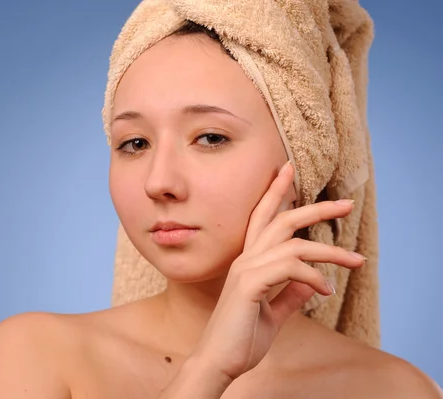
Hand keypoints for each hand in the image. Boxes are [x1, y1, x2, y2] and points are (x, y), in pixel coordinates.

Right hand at [190, 161, 365, 381]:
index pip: (263, 220)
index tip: (290, 172)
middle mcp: (246, 260)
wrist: (218, 362)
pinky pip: (288, 269)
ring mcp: (246, 271)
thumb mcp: (273, 315)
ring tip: (356, 261)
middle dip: (315, 208)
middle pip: (281, 221)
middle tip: (345, 202)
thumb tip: (313, 281)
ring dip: (329, 251)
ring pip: (292, 244)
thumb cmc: (240, 339)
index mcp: (249, 263)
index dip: (276, 194)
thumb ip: (290, 295)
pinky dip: (312, 276)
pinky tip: (326, 291)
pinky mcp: (249, 286)